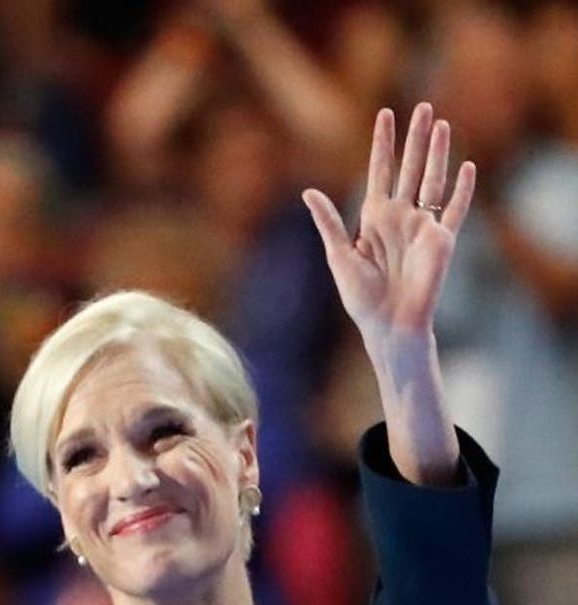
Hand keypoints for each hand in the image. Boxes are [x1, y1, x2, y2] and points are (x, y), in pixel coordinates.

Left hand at [302, 103, 474, 348]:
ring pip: (433, 181)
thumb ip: (329, 223)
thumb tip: (309, 192)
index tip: (385, 114)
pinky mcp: (442, 242)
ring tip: (441, 124)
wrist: (389, 325)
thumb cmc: (361, 298)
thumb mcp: (340, 257)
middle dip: (415, 138)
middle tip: (422, 106)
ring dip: (438, 153)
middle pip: (410, 168)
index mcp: (374, 217)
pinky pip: (455, 211)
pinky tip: (468, 166)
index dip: (383, 143)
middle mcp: (401, 216)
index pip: (381, 170)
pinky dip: (463, 190)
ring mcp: (423, 227)